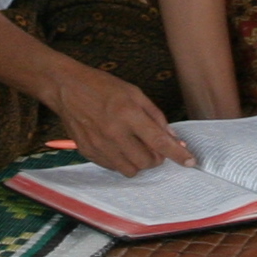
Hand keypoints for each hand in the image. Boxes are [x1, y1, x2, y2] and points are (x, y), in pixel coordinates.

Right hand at [51, 65, 193, 175]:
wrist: (66, 88)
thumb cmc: (102, 86)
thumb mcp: (134, 93)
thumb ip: (155, 117)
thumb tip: (173, 138)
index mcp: (128, 114)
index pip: (159, 142)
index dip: (178, 154)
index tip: (190, 161)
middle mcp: (114, 132)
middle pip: (147, 161)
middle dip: (157, 158)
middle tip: (155, 147)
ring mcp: (99, 145)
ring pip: (130, 170)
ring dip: (140, 162)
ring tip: (136, 148)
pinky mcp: (88, 151)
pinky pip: (113, 167)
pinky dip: (121, 161)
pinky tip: (119, 147)